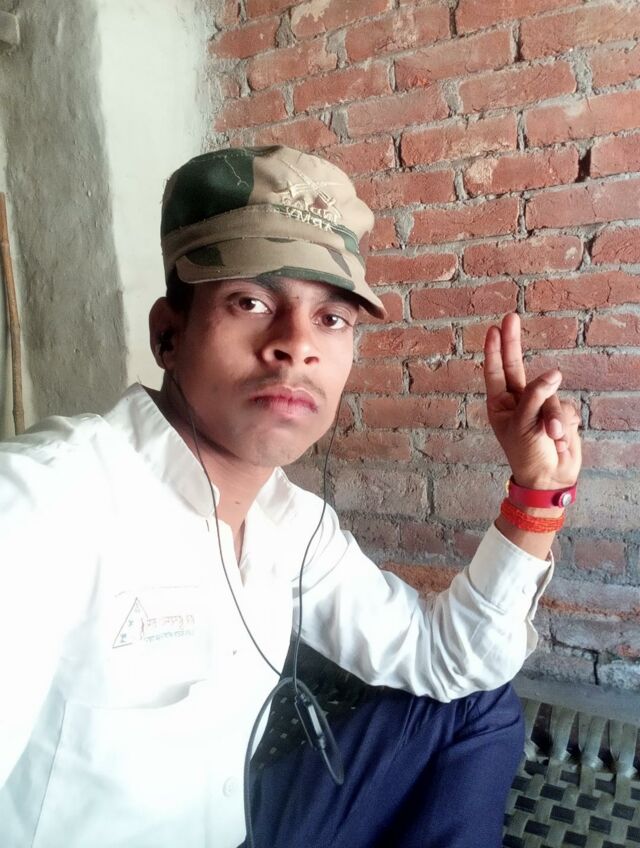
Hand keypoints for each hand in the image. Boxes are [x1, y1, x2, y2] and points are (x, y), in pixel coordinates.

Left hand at [483, 314, 581, 489]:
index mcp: (500, 405)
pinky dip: (566, 423)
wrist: (550, 479)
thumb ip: (535, 396)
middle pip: (517, 365)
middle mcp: (519, 401)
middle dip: (514, 343)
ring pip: (551, 393)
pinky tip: (561, 438)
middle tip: (510, 317)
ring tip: (550, 436)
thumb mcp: (523, 425)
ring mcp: (540, 406)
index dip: (494, 350)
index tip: (493, 328)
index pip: (495, 372)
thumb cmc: (526, 454)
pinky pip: (567, 407)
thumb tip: (554, 373)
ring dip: (553, 416)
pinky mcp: (560, 413)